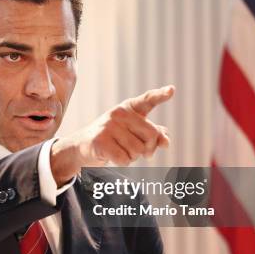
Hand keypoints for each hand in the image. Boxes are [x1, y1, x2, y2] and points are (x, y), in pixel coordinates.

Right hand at [50, 85, 173, 185]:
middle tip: (142, 153)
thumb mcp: (132, 133)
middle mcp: (119, 113)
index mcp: (129, 108)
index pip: (147, 100)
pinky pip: (125, 159)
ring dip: (133, 157)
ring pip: (138, 150)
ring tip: (121, 151)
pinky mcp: (100, 140)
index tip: (171, 90)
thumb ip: (152, 135)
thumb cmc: (113, 139)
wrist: (82, 147)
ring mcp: (108, 126)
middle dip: (149, 148)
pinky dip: (123, 163)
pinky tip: (113, 156)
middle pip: (151, 135)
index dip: (160, 95)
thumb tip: (166, 142)